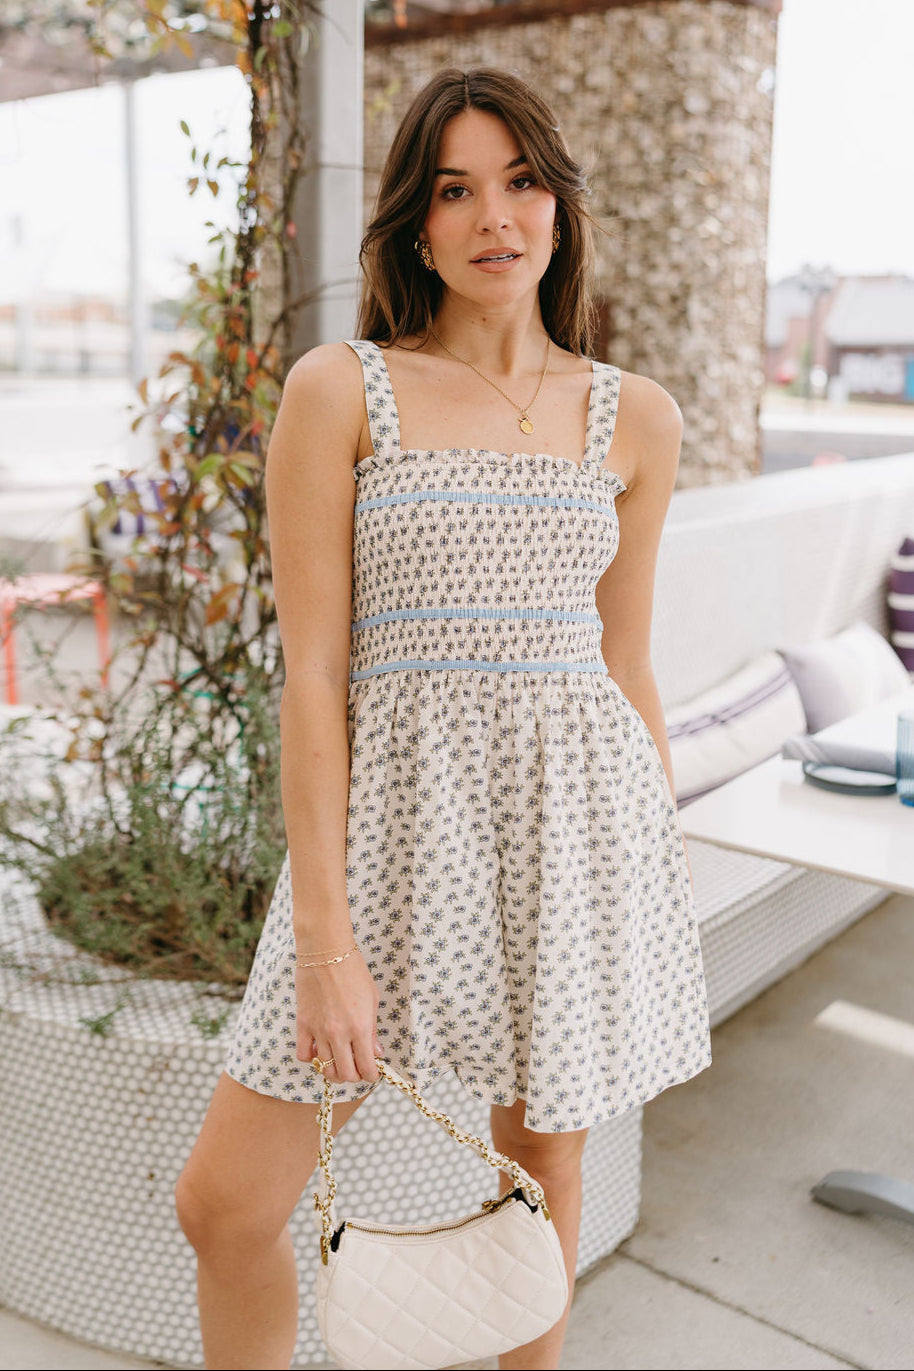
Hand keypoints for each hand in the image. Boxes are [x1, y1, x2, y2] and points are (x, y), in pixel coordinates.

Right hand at [295, 949, 381, 1083]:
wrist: (326, 952)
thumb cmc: (354, 972)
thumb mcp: (372, 1000)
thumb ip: (373, 1030)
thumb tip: (376, 1053)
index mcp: (361, 1027)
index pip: (366, 1068)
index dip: (371, 1075)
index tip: (372, 1072)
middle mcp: (339, 1033)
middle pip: (345, 1074)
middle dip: (354, 1076)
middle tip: (356, 1068)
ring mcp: (319, 1030)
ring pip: (325, 1069)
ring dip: (334, 1071)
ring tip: (339, 1061)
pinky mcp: (303, 1024)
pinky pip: (303, 1055)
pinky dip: (312, 1059)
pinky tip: (319, 1050)